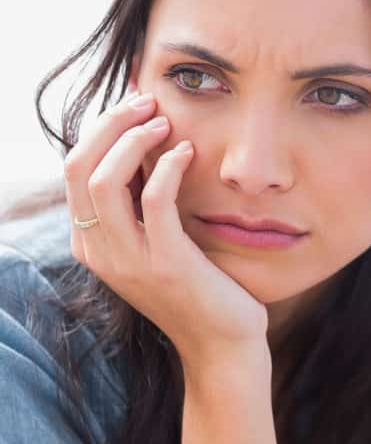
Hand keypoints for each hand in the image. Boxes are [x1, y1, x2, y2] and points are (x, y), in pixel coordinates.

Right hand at [64, 92, 268, 369]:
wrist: (222, 344)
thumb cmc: (198, 286)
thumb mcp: (157, 242)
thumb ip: (142, 204)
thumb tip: (144, 147)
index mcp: (92, 242)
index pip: (75, 170)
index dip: (101, 128)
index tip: (134, 102)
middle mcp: (100, 251)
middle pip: (79, 167)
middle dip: (110, 123)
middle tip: (146, 100)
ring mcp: (129, 260)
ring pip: (104, 180)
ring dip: (133, 140)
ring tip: (164, 121)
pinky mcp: (166, 264)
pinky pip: (154, 202)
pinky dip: (167, 167)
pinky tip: (187, 152)